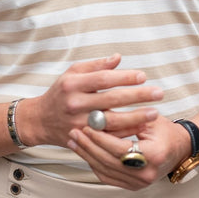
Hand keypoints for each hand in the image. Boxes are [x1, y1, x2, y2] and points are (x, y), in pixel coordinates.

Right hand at [18, 54, 163, 147]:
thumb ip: (96, 66)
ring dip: (136, 117)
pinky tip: (142, 128)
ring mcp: (79, 124)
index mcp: (73, 84)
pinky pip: (108, 137)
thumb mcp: (73, 73)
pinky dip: (126, 133)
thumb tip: (118, 58)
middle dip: (137, 96)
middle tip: (158, 93)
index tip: (143, 76)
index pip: (103, 79)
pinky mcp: (84, 139)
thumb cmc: (61, 92)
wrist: (40, 120)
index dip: (124, 77)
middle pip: (111, 100)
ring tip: (155, 113)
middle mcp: (75, 104)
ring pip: (112, 122)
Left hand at [67, 116, 191, 189]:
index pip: (119, 148)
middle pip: (109, 161)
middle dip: (89, 146)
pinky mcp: (133, 186)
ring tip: (74, 140)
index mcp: (154, 155)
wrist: (179, 148)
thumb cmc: (164, 130)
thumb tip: (96, 117)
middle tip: (74, 132)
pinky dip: (94, 163)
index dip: (100, 138)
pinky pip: (107, 176)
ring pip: (105, 171)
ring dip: (87, 155)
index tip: (86, 126)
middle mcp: (147, 174)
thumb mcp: (148, 119)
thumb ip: (124, 120)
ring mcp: (139, 184)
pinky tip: (84, 151)